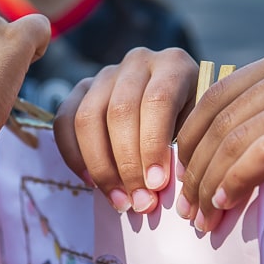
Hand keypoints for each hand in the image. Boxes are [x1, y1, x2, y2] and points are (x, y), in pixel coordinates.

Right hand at [54, 47, 197, 212]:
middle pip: (120, 111)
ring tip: (119, 200)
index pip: (157, 100)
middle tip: (139, 201)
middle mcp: (137, 62)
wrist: (176, 108)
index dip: (153, 145)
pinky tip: (91, 183)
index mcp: (173, 65)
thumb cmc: (192, 125)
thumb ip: (184, 152)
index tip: (156, 184)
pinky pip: (64, 122)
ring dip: (101, 166)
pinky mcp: (80, 90)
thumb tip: (162, 188)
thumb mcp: (199, 131)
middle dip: (128, 164)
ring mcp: (105, 75)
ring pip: (88, 118)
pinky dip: (74, 156)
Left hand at [176, 37, 263, 230]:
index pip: (218, 96)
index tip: (179, 179)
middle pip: (220, 116)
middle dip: (194, 166)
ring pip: (236, 136)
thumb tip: (217, 172)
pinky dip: (235, 182)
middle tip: (184, 207)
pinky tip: (226, 205)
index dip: (190, 140)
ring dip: (209, 181)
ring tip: (201, 215)